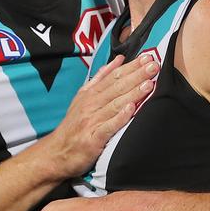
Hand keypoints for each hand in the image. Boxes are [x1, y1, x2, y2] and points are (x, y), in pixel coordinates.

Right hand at [43, 54, 157, 178]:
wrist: (56, 153)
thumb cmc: (73, 125)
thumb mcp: (82, 97)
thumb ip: (100, 78)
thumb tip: (118, 60)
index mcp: (90, 94)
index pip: (114, 76)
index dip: (131, 66)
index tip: (147, 58)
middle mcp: (91, 104)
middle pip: (116, 87)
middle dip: (136, 75)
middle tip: (153, 66)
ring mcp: (92, 121)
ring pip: (115, 104)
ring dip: (132, 93)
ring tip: (148, 84)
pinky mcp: (93, 138)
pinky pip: (109, 126)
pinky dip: (120, 117)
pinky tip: (131, 109)